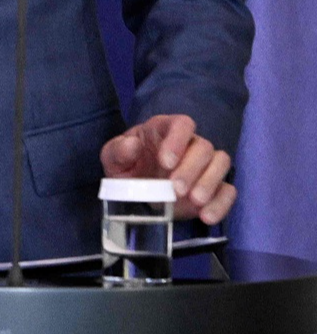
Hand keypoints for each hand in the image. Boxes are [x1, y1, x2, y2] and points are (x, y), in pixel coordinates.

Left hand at [102, 114, 235, 223]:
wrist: (137, 191)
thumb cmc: (127, 166)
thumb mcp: (113, 158)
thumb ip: (118, 150)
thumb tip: (131, 144)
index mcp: (165, 129)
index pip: (182, 124)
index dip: (177, 140)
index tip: (165, 162)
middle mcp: (190, 143)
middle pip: (203, 147)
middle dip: (191, 168)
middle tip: (175, 189)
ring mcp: (205, 165)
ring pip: (221, 163)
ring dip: (209, 183)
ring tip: (194, 200)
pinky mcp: (215, 187)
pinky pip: (228, 191)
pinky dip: (221, 203)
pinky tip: (206, 216)